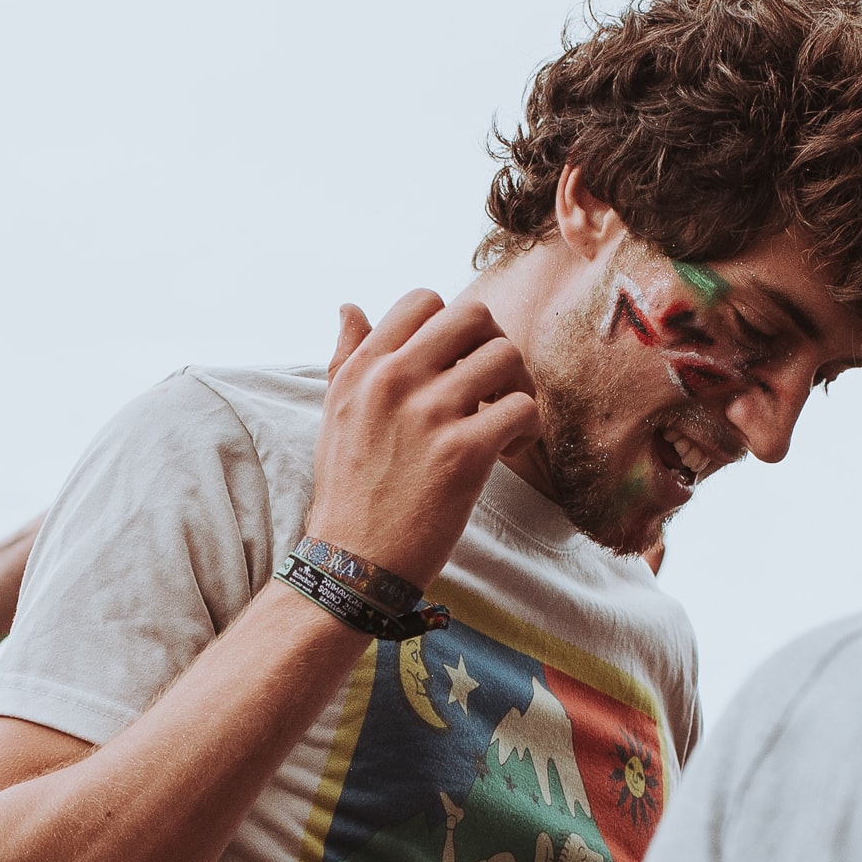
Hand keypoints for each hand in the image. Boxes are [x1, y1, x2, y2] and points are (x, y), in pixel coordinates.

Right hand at [302, 293, 538, 589]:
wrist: (354, 561)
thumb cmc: (349, 490)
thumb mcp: (335, 413)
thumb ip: (347, 356)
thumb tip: (350, 306)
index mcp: (365, 367)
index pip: (423, 300)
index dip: (453, 326)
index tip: (456, 364)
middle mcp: (394, 380)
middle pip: (474, 315)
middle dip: (493, 346)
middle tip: (492, 386)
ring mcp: (430, 414)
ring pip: (506, 356)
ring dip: (517, 387)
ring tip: (502, 422)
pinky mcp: (463, 452)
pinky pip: (522, 407)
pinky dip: (527, 429)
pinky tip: (507, 451)